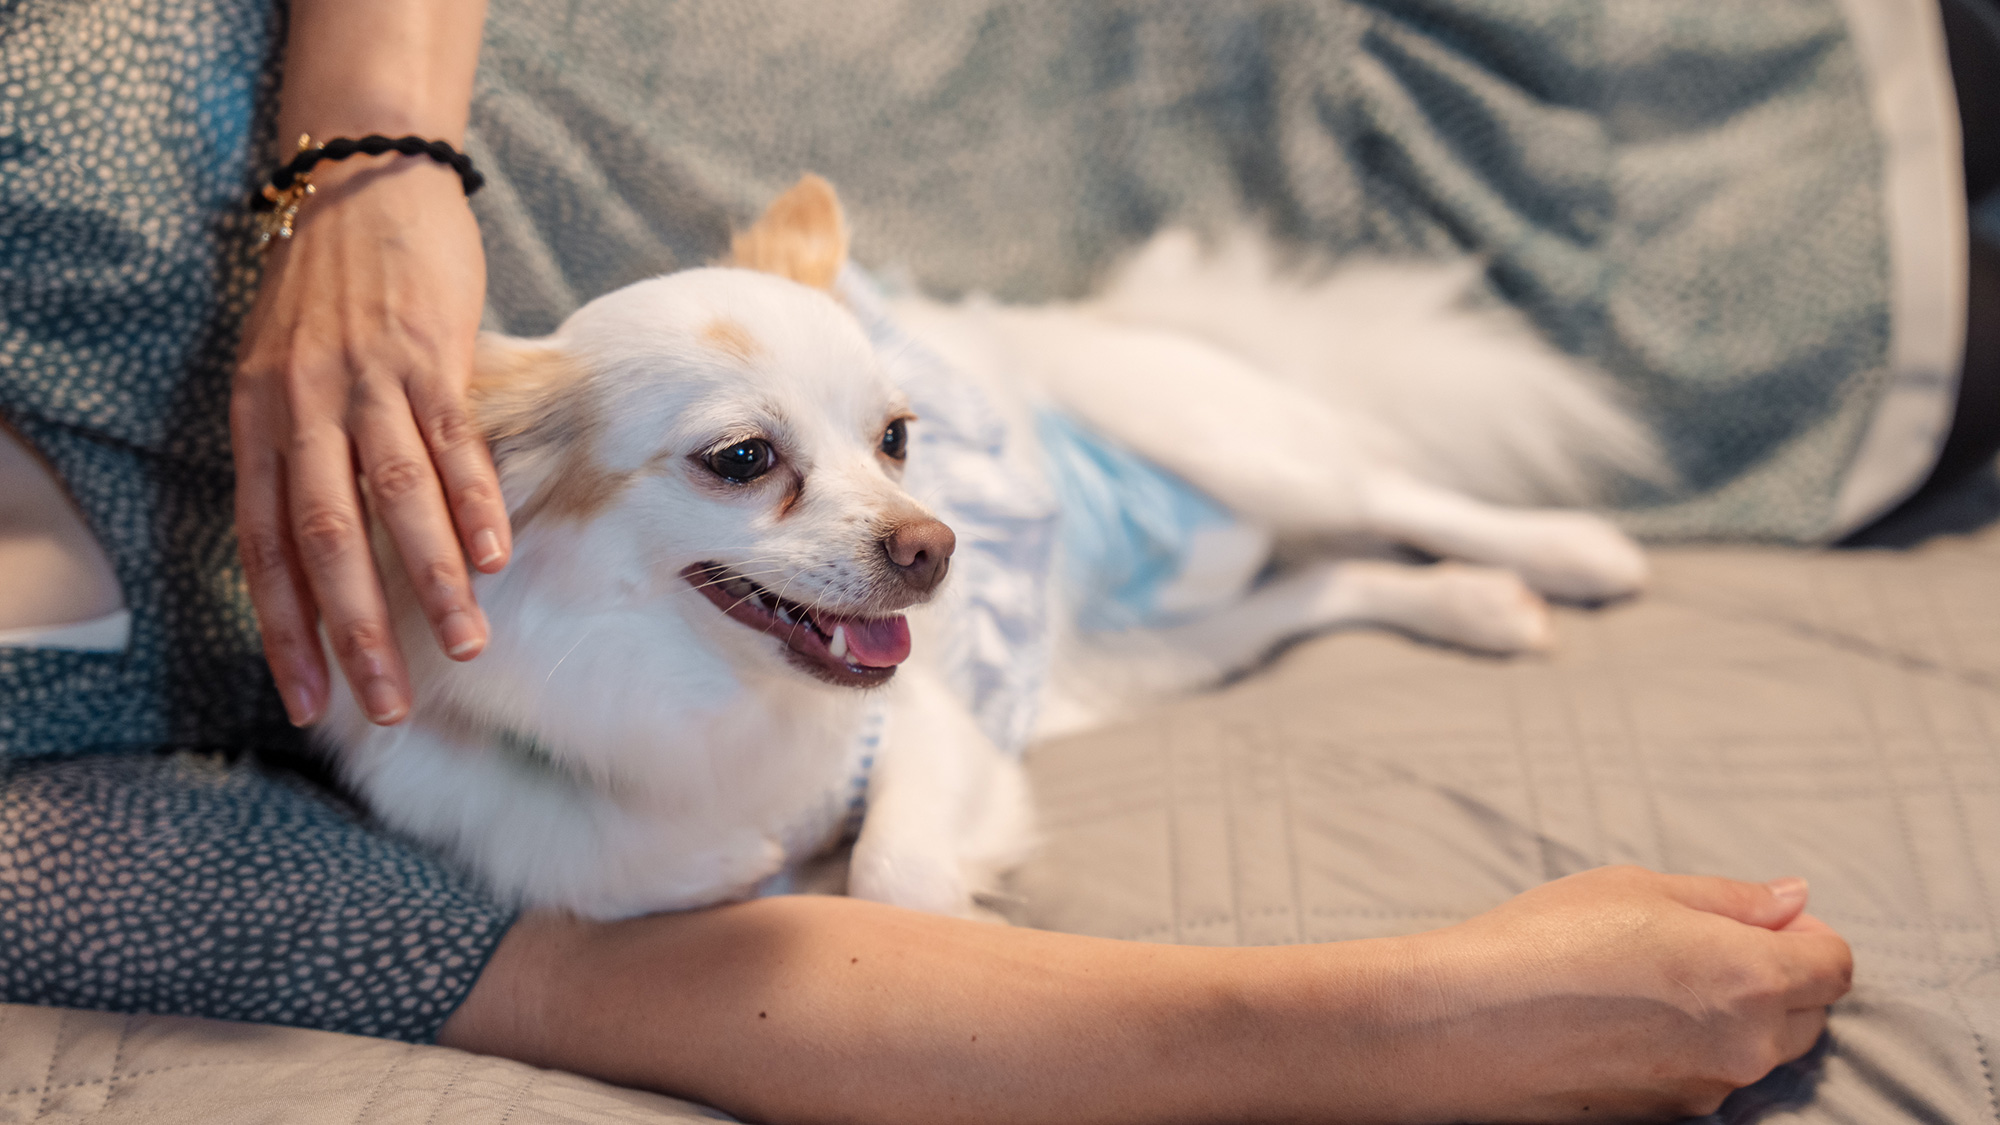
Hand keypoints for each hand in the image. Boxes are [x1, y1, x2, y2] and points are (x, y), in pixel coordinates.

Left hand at [232, 156, 508, 725]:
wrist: (363, 181)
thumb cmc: (330, 290)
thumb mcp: (289, 374)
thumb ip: (306, 454)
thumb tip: (337, 552)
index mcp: (259, 422)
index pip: (263, 547)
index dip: (284, 630)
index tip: (309, 701)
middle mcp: (302, 408)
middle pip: (322, 537)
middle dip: (355, 628)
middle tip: (386, 700)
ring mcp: (365, 381)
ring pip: (392, 497)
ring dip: (429, 578)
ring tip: (465, 645)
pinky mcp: (428, 354)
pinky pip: (450, 440)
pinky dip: (472, 501)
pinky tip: (493, 556)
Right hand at [1404, 865, 1853, 1122]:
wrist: (1462, 1025)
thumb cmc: (1545, 941)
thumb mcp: (1636, 888)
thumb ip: (1730, 898)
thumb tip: (1792, 901)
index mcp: (1751, 978)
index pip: (1835, 965)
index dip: (1807, 933)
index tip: (1763, 917)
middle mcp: (1745, 1047)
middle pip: (1808, 1015)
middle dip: (1777, 976)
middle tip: (1703, 942)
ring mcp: (1706, 1091)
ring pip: (1756, 1051)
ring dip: (1732, 1015)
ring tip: (1650, 980)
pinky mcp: (1664, 1117)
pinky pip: (1705, 1077)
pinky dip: (1688, 1048)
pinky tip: (1622, 1019)